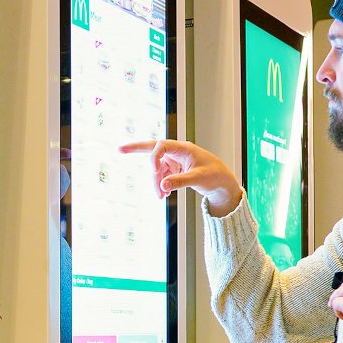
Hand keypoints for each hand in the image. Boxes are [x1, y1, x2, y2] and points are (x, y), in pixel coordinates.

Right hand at [118, 138, 242, 215]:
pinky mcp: (175, 170)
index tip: (154, 171)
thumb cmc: (215, 176)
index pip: (162, 146)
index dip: (154, 157)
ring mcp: (175, 161)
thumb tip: (162, 185)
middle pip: (153, 148)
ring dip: (156, 182)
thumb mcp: (198, 179)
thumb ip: (179, 181)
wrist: (223, 183)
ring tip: (161, 196)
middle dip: (136, 149)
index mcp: (184, 148)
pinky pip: (162, 176)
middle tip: (119, 149)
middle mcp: (177, 152)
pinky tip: (164, 194)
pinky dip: (161, 184)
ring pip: (157, 169)